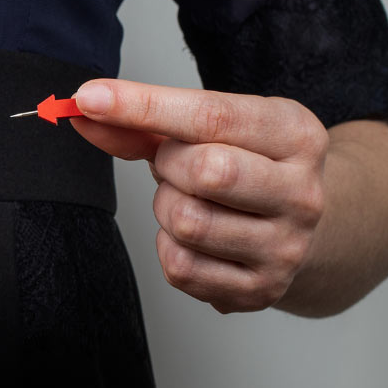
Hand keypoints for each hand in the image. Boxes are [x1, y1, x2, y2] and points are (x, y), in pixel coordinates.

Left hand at [69, 80, 328, 312]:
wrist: (297, 231)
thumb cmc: (244, 168)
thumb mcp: (208, 132)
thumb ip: (145, 122)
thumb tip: (84, 109)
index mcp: (295, 135)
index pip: (211, 115)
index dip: (142, 105)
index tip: (90, 97)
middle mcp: (302, 193)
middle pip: (205, 171)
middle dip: (168, 165)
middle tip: (176, 166)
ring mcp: (286, 247)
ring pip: (187, 222)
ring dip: (166, 207)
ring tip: (188, 200)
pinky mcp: (261, 290)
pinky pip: (180, 266)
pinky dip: (169, 247)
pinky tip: (193, 238)